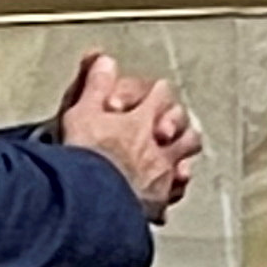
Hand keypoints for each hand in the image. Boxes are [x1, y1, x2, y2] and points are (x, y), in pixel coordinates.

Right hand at [55, 50, 197, 215]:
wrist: (88, 205)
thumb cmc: (84, 159)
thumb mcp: (81, 113)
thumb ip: (96, 85)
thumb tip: (105, 61)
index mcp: (141, 122)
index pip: (160, 96)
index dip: (157, 92)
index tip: (156, 90)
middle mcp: (158, 150)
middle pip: (185, 130)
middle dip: (178, 126)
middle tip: (169, 126)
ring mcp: (161, 179)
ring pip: (185, 163)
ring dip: (181, 158)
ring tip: (175, 158)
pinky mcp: (156, 205)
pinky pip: (172, 195)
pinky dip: (170, 192)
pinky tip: (165, 193)